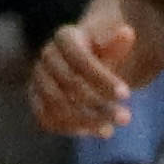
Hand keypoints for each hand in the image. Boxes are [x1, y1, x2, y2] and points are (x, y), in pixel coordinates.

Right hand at [31, 9, 162, 139]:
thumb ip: (117, 46)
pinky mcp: (35, 100)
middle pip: (70, 84)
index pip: (81, 59)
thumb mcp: (111, 48)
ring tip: (110, 128)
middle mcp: (46, 56)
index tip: (127, 95)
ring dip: (86, 120)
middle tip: (125, 118)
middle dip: (99, 103)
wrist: (81, 65)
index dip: (102, 78)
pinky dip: (72, 128)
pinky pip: (48, 118)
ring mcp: (38, 78)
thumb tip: (127, 32)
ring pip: (57, 104)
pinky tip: (97, 130)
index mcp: (65, 37)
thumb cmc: (101, 54)